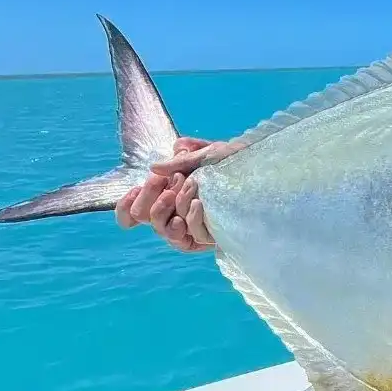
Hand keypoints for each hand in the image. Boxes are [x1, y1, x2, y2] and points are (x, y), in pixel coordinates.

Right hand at [114, 136, 226, 251]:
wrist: (265, 172)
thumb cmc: (237, 161)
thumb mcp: (208, 154)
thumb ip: (181, 160)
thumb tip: (155, 167)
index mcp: (171, 194)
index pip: (136, 212)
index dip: (126, 206)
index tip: (134, 190)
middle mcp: (178, 213)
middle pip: (146, 220)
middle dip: (151, 199)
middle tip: (167, 182)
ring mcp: (194, 226)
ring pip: (166, 231)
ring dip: (171, 208)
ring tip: (189, 187)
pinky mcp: (213, 236)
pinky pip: (193, 236)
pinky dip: (192, 218)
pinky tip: (200, 203)